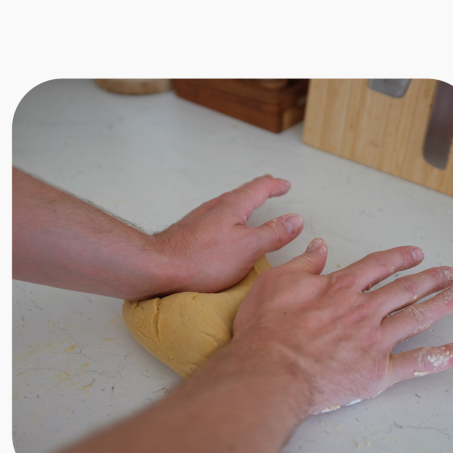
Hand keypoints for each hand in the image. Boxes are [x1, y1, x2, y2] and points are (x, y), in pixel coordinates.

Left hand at [146, 174, 303, 295]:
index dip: (274, 186)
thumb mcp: (249, 247)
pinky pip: (213, 222)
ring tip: (249, 208)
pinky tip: (221, 233)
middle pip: (240, 195)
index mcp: (232, 206)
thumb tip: (294, 219)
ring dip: (240, 206)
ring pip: (225, 208)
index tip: (285, 184)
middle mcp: (213, 208)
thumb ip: (273, 233)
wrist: (158, 268)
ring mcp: (198, 221)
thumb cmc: (201, 259)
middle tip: (269, 188)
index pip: (258, 189)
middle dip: (257, 192)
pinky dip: (226, 221)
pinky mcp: (187, 235)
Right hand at [232, 238, 452, 415]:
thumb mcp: (274, 283)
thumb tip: (317, 248)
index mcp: (340, 288)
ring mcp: (375, 340)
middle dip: (430, 278)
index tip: (413, 254)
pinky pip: (420, 362)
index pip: (377, 266)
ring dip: (443, 303)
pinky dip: (447, 356)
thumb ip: (302, 264)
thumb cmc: (266, 331)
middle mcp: (364, 310)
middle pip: (406, 289)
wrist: (270, 371)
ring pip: (418, 317)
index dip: (398, 258)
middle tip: (447, 274)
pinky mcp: (379, 371)